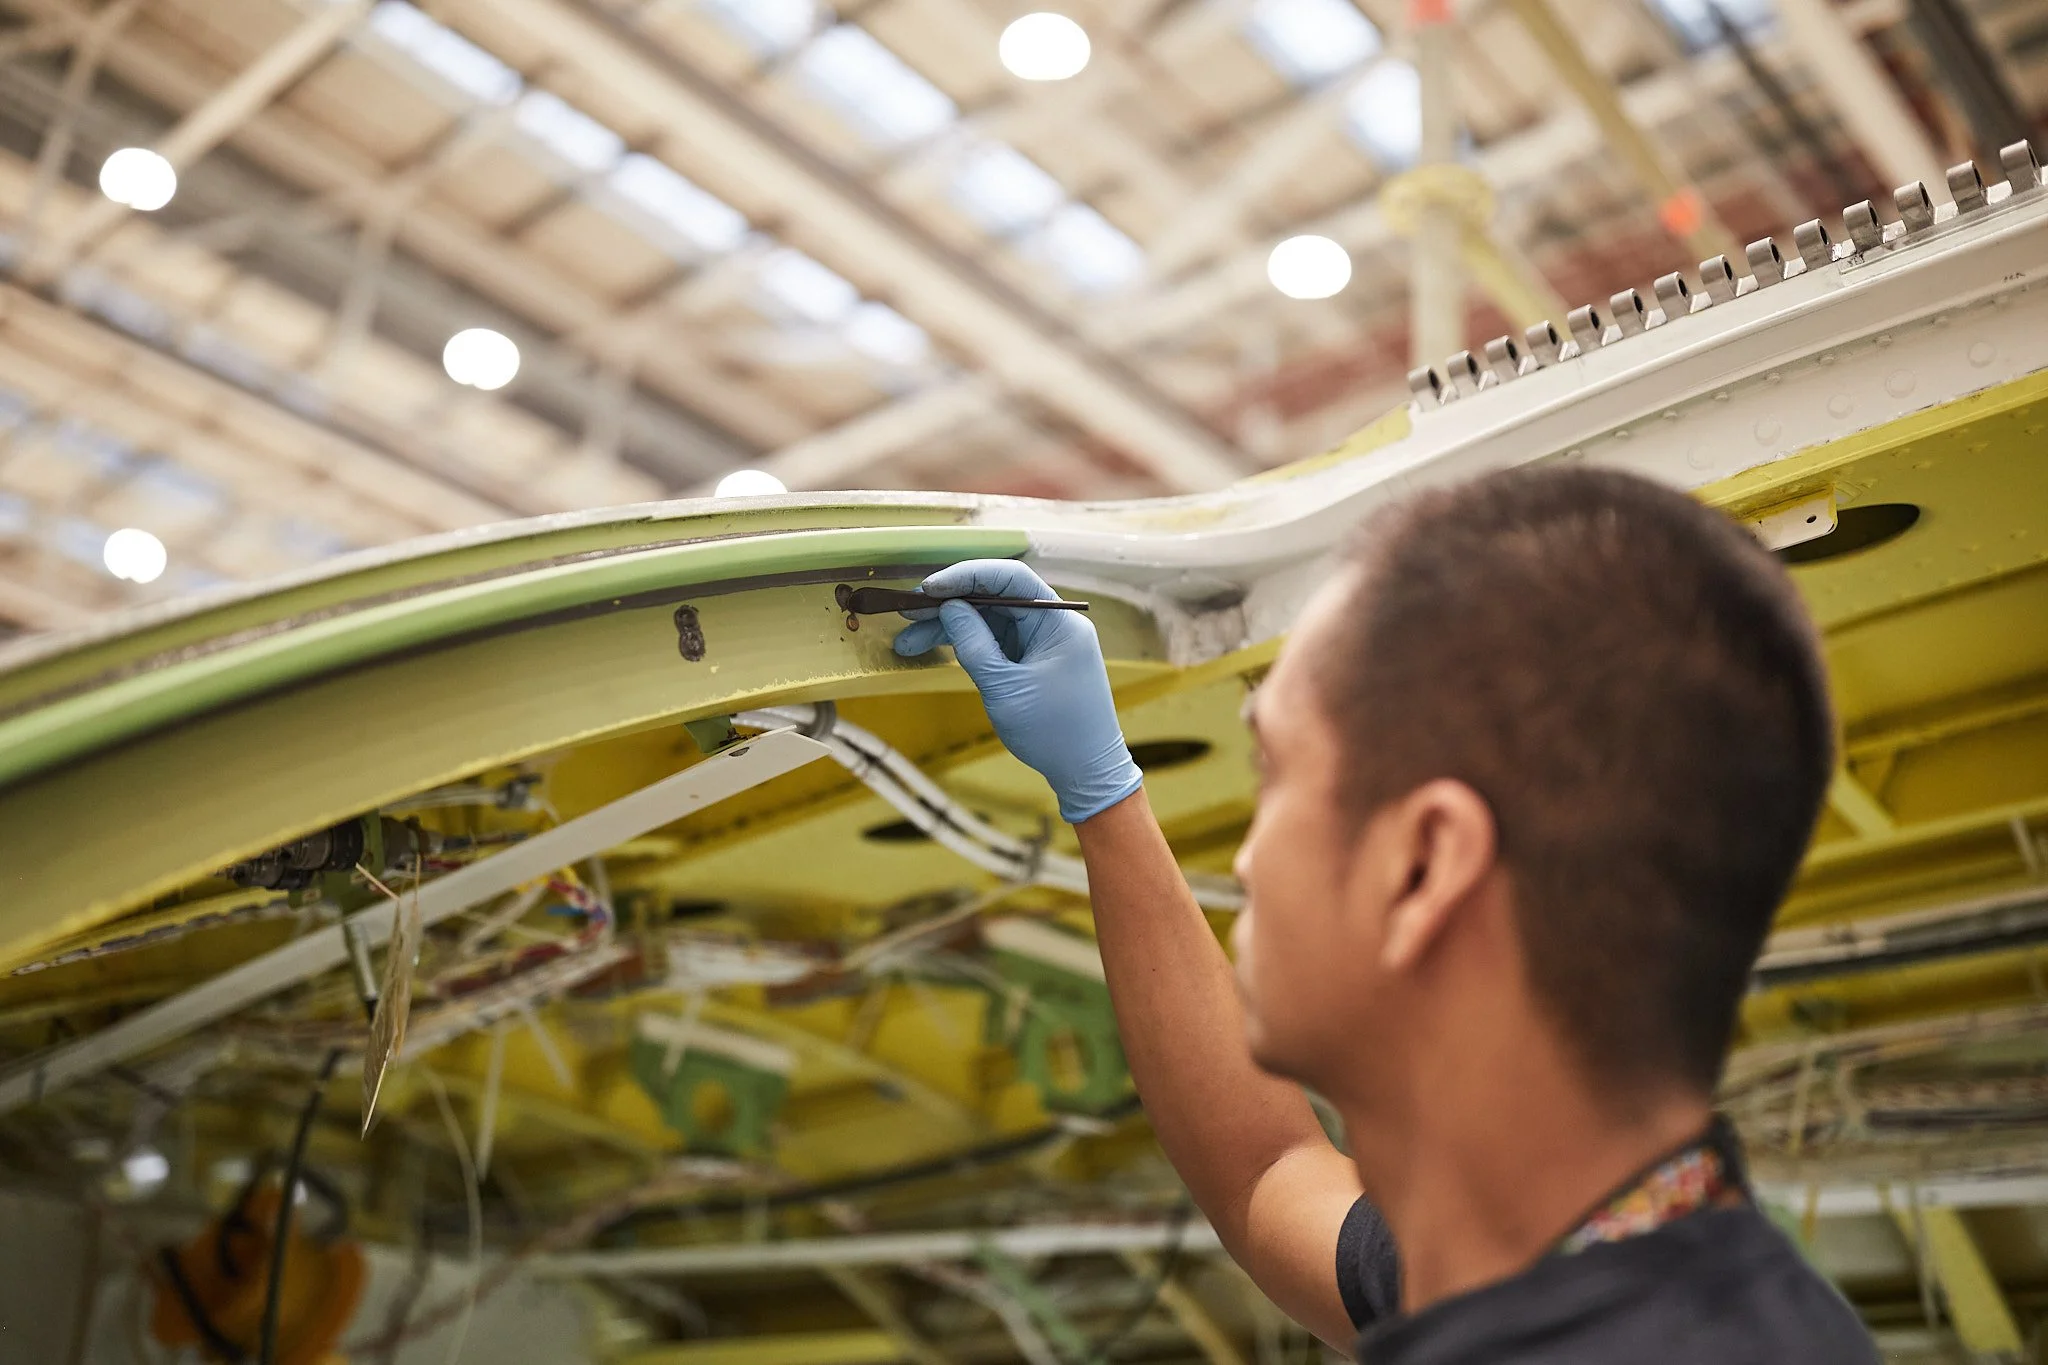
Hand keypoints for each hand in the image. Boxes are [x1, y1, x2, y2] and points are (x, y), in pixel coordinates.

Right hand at [893, 560, 1141, 824]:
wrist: (1086, 772)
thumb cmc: (1054, 732)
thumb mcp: (1005, 687)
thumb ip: (974, 643)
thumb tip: (949, 607)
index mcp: (1058, 622)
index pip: (1010, 578)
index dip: (966, 576)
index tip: (929, 589)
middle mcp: (1053, 624)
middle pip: (995, 599)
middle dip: (950, 605)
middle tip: (907, 612)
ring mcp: (1043, 643)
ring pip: (990, 622)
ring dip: (950, 629)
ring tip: (907, 642)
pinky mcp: (1033, 661)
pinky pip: (996, 642)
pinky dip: (967, 646)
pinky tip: (934, 648)